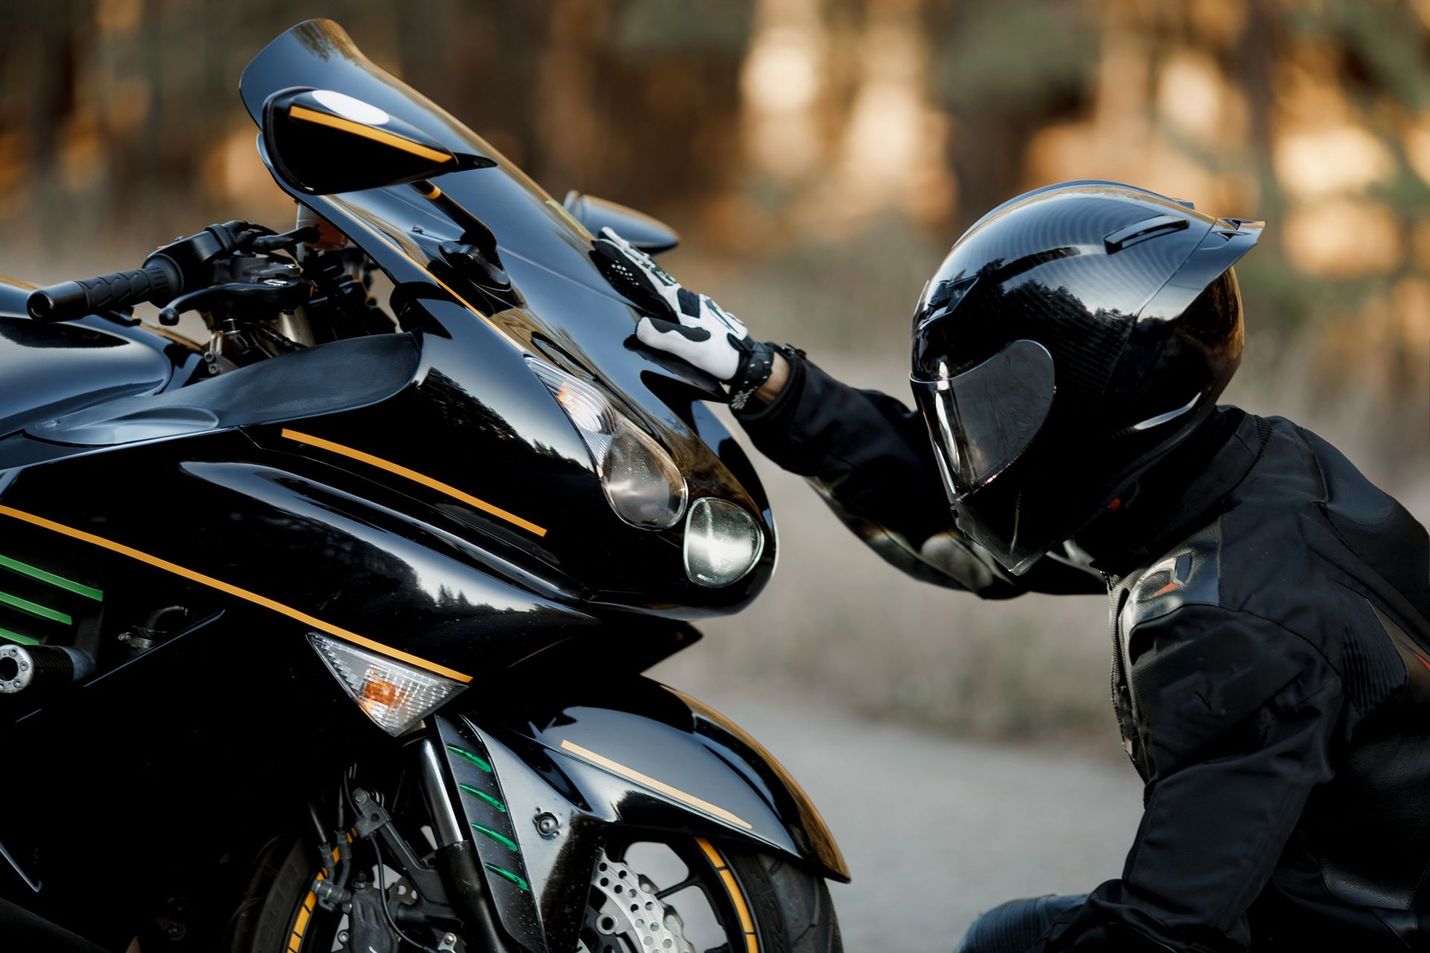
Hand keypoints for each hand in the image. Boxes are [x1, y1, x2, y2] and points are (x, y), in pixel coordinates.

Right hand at [592, 227, 779, 407]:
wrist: (747, 362)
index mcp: (678, 302)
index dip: (623, 258)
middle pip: (651, 270)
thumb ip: (666, 337)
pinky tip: (651, 288)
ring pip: (658, 279)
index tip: (603, 241)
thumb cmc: (721, 355)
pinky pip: (665, 292)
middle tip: (608, 234)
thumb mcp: (692, 349)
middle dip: (628, 253)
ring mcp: (689, 305)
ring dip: (639, 266)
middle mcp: (683, 298)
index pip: (645, 275)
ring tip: (624, 255)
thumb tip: (639, 326)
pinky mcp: (693, 315)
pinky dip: (652, 282)